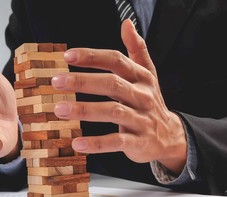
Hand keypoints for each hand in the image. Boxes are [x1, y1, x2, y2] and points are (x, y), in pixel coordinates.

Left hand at [52, 20, 186, 174]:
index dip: (92, 57)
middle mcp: (143, 96)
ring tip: (59, 109)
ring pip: (113, 112)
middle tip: (56, 81)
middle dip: (83, 81)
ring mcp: (141, 119)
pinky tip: (77, 143)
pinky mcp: (139, 142)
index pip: (116, 61)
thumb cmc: (150, 102)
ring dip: (85, 110)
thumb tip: (126, 23)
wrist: (170, 136)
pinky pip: (117, 141)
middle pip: (113, 84)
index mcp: (142, 78)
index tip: (67, 56)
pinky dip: (97, 143)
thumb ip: (137, 50)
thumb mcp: (148, 75)